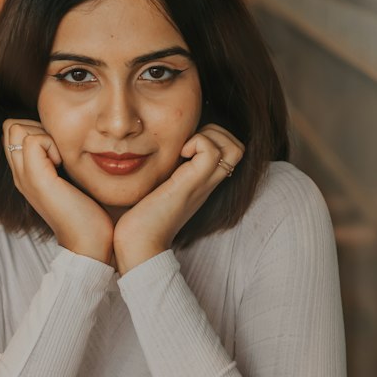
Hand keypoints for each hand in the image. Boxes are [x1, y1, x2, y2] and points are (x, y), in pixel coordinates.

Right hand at [2, 119, 114, 264]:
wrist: (89, 242)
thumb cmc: (86, 212)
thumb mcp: (67, 179)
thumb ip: (58, 160)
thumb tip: (63, 138)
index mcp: (24, 173)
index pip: (12, 132)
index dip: (34, 128)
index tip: (57, 149)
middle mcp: (19, 174)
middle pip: (10, 126)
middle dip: (36, 127)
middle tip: (58, 151)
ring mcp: (24, 177)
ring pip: (16, 128)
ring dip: (43, 134)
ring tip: (59, 159)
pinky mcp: (36, 180)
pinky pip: (33, 140)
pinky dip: (51, 144)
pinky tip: (61, 165)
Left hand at [113, 125, 243, 274]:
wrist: (138, 244)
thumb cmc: (139, 218)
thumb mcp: (157, 187)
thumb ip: (164, 171)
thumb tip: (149, 150)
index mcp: (202, 182)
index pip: (230, 151)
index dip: (214, 136)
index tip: (185, 143)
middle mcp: (208, 182)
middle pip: (238, 147)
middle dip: (216, 132)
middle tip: (187, 143)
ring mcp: (202, 184)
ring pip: (234, 147)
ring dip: (209, 136)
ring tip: (184, 149)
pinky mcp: (190, 185)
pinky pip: (211, 152)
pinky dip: (197, 143)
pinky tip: (178, 155)